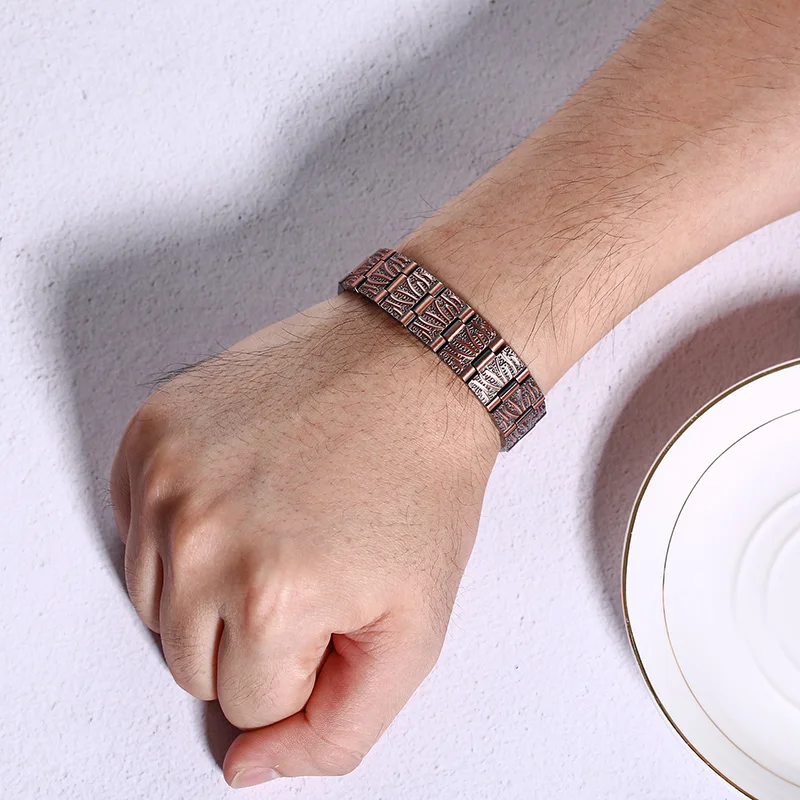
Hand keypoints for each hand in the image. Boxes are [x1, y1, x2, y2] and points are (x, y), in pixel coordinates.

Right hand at [111, 290, 498, 786]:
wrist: (414, 369)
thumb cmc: (422, 483)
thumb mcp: (413, 630)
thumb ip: (335, 730)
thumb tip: (246, 766)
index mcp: (270, 595)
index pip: (248, 702)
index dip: (305, 661)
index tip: (338, 601)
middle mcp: (199, 536)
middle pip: (191, 661)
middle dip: (255, 634)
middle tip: (312, 565)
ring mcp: (168, 476)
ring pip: (158, 601)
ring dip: (214, 582)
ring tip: (280, 524)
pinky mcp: (153, 432)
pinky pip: (138, 529)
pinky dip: (184, 527)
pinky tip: (247, 491)